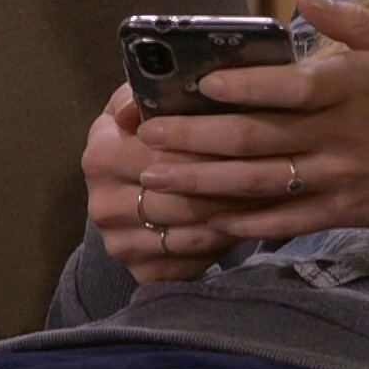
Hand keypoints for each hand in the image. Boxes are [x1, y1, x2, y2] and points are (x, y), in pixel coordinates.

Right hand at [79, 83, 260, 283]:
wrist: (128, 190)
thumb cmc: (143, 137)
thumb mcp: (137, 104)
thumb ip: (140, 94)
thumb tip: (135, 107)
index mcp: (99, 158)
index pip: (161, 155)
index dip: (204, 147)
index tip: (244, 136)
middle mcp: (103, 206)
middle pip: (179, 199)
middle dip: (226, 186)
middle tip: (268, 172)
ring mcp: (119, 245)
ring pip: (189, 234)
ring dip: (231, 218)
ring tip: (266, 197)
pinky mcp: (140, 273)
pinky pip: (188, 265)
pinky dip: (219, 248)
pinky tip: (243, 225)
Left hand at [135, 0, 368, 267]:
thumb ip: (352, 22)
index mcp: (354, 86)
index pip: (288, 88)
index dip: (241, 87)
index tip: (200, 84)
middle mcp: (340, 134)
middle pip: (257, 139)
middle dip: (195, 139)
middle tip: (149, 136)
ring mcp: (338, 177)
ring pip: (258, 183)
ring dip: (202, 182)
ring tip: (156, 177)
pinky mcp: (341, 212)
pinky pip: (283, 220)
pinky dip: (243, 223)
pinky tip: (206, 218)